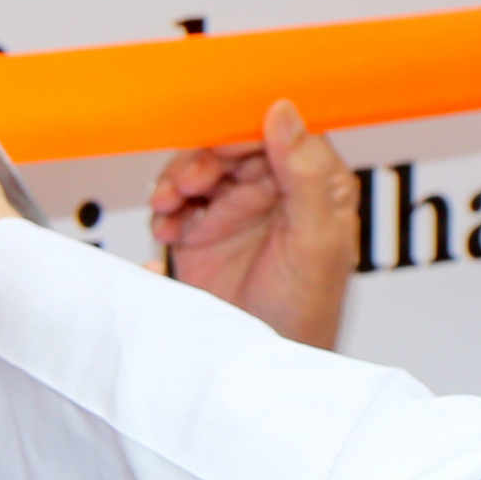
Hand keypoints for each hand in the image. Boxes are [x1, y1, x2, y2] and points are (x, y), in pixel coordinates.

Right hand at [150, 99, 357, 349]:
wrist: (261, 368)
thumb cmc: (307, 310)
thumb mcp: (316, 241)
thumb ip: (305, 175)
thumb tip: (284, 112)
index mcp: (315, 182)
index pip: (281, 131)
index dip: (248, 129)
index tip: (222, 141)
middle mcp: (273, 189)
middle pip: (231, 146)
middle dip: (205, 159)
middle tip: (191, 184)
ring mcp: (235, 208)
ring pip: (199, 169)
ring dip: (178, 180)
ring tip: (170, 203)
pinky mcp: (201, 231)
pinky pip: (175, 202)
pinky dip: (164, 209)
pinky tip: (166, 228)